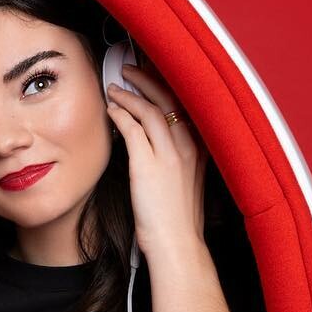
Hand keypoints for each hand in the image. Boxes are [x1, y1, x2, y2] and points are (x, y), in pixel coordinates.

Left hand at [105, 60, 205, 260]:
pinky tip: (111, 109)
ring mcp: (169, 154)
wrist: (176, 243)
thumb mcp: (186, 180)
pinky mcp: (147, 165)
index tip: (153, 73)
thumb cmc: (177, 218)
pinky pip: (132, 129)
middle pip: (169, 98)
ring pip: (149, 109)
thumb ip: (179, 157)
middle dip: (147, 78)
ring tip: (114, 87)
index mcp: (201, 147)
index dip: (168, 84)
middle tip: (129, 68)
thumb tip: (158, 141)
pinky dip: (120, 114)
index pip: (186, 103)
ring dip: (129, 94)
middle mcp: (188, 145)